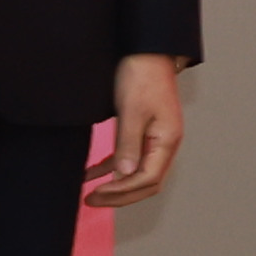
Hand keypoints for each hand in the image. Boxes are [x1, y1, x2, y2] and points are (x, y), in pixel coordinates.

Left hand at [84, 50, 188, 207]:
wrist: (146, 53)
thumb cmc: (140, 78)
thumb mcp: (130, 111)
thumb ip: (127, 144)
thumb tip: (123, 175)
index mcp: (167, 140)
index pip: (148, 178)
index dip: (122, 191)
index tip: (96, 194)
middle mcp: (165, 144)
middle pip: (145, 182)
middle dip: (119, 195)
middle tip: (90, 201)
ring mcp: (155, 140)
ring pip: (137, 173)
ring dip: (115, 185)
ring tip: (89, 195)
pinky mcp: (143, 132)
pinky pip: (129, 158)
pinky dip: (110, 168)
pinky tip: (90, 173)